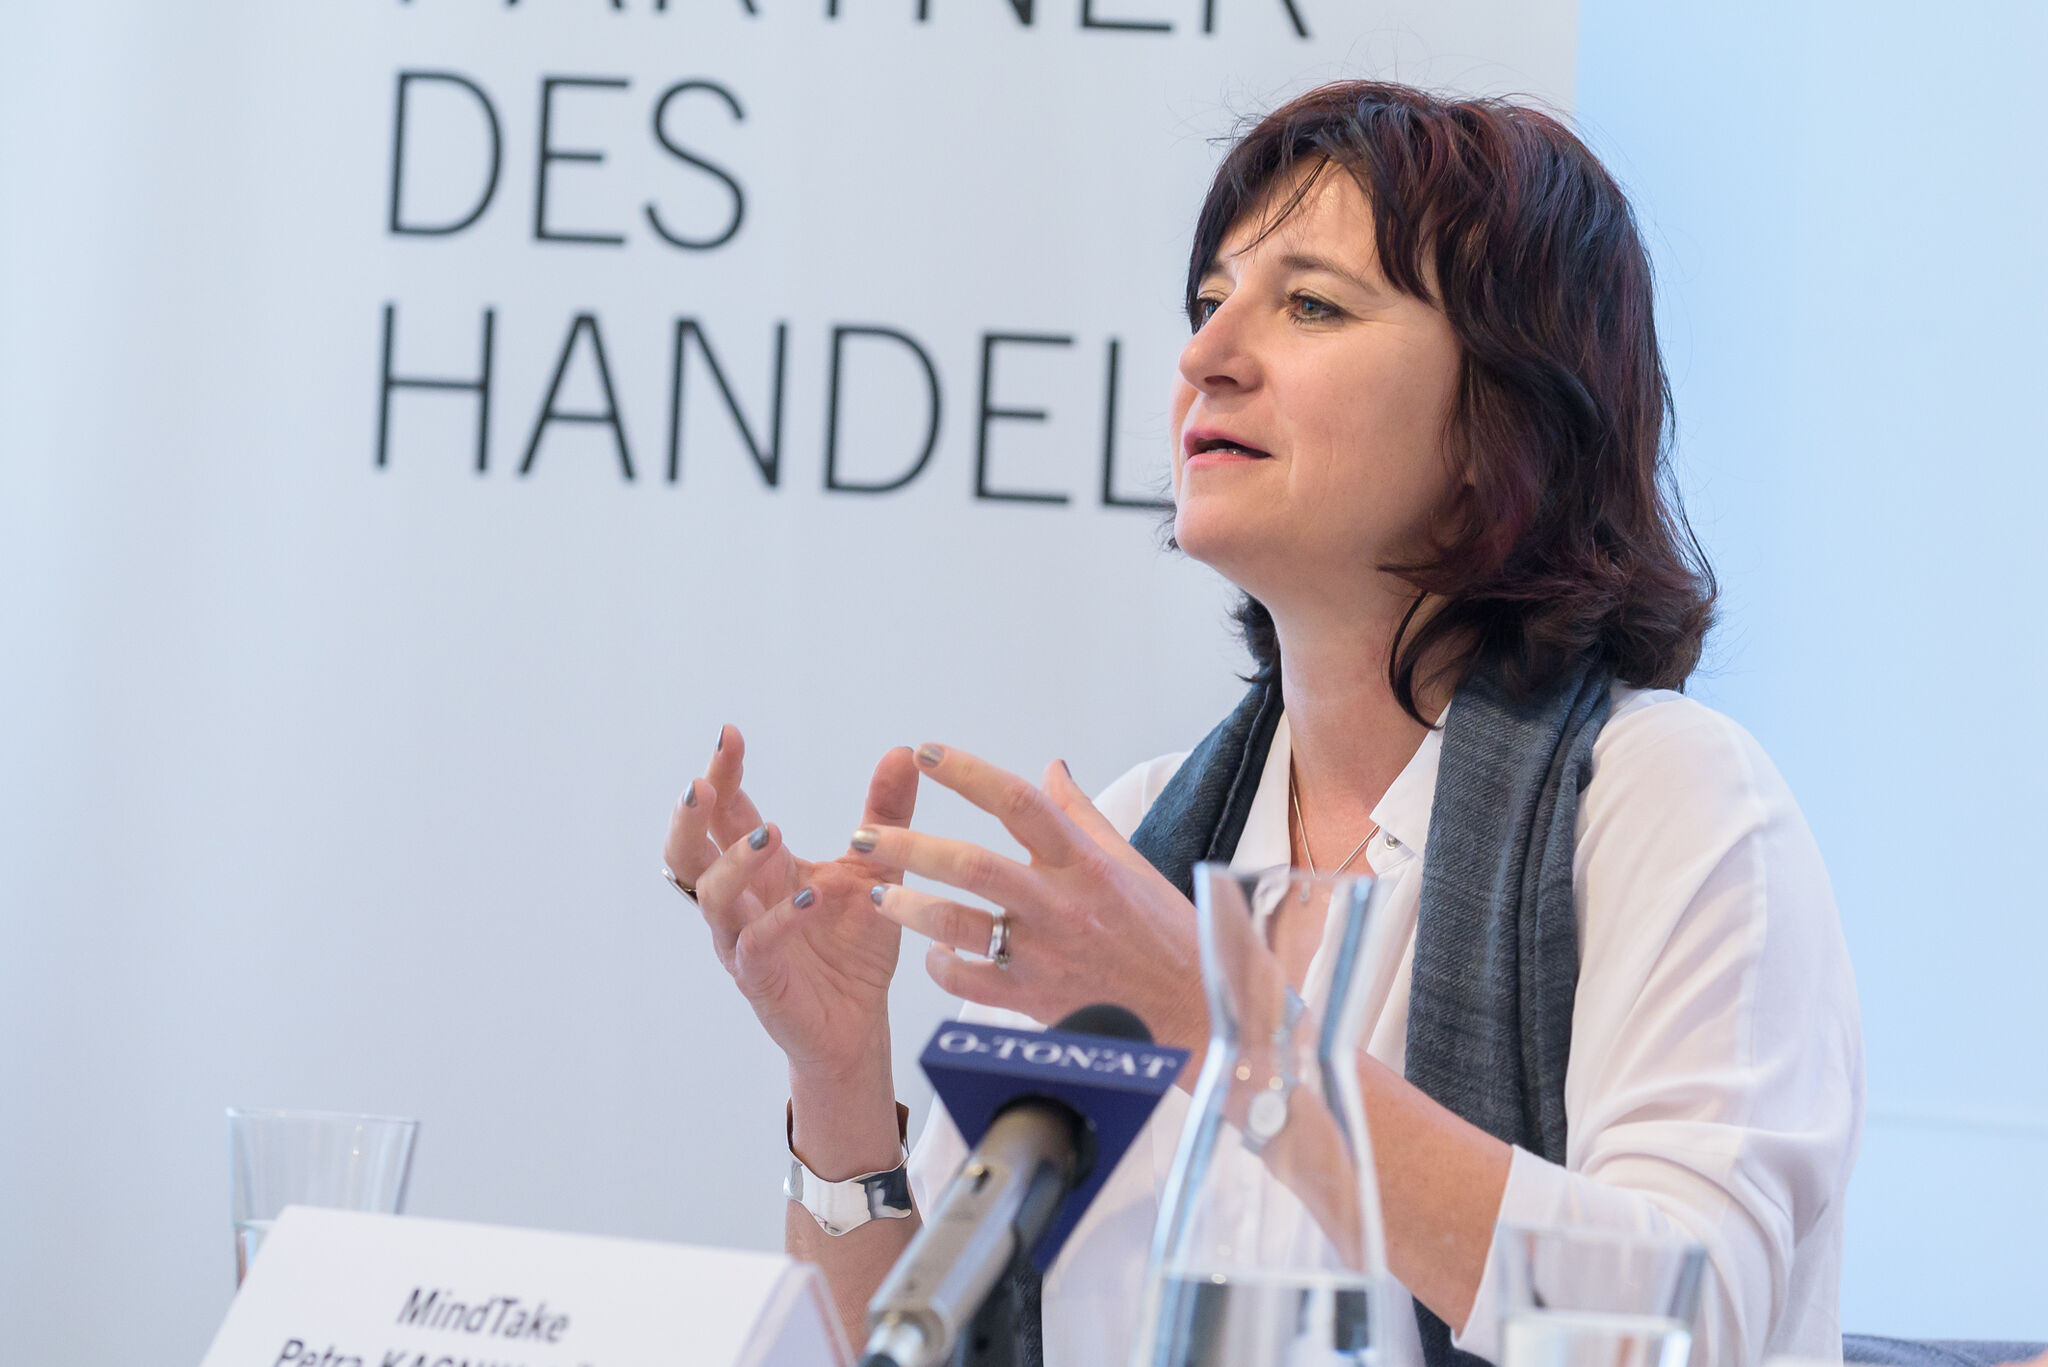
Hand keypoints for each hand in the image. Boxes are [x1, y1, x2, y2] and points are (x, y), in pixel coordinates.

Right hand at [663, 725, 918, 1075]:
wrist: (858, 1021)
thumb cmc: (853, 944)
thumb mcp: (874, 868)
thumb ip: (885, 814)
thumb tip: (902, 751)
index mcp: (762, 868)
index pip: (727, 814)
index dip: (722, 775)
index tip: (729, 734)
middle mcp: (741, 901)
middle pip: (688, 853)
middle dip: (690, 817)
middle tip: (702, 784)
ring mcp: (743, 941)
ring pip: (711, 898)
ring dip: (734, 863)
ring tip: (772, 834)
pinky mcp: (760, 981)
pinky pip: (755, 947)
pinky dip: (778, 922)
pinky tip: (811, 899)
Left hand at [851, 744, 1208, 1057]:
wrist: (1194, 1007)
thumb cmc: (1164, 931)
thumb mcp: (1128, 861)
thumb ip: (1080, 814)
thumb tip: (1051, 767)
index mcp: (1085, 860)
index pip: (1018, 801)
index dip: (967, 772)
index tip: (924, 752)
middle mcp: (1062, 902)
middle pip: (974, 864)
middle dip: (910, 846)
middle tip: (866, 836)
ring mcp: (1046, 953)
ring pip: (961, 925)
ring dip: (910, 908)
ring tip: (877, 895)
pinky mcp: (1036, 1000)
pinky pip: (972, 982)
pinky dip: (943, 966)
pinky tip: (931, 955)